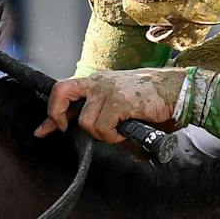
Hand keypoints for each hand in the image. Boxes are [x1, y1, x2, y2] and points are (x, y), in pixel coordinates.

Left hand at [35, 68, 186, 143]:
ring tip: (118, 131)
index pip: (64, 92)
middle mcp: (98, 82)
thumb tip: (93, 136)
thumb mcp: (121, 106)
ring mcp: (107, 90)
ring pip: (86, 122)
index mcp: (97, 82)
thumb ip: (104, 117)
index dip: (51, 114)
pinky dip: (113, 136)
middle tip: (65, 130)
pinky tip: (125, 131)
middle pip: (62, 92)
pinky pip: (103, 127)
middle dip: (56, 115)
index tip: (42, 131)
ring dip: (101, 134)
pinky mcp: (118, 100)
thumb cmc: (152, 101)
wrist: (176, 90)